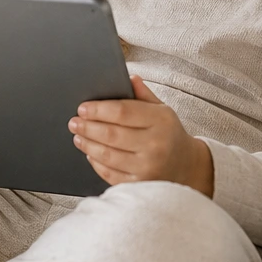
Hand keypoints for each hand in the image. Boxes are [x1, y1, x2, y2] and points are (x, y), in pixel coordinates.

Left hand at [69, 75, 214, 193]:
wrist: (186, 165)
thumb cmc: (169, 133)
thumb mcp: (162, 109)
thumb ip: (143, 94)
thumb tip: (129, 78)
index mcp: (161, 121)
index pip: (122, 112)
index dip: (98, 110)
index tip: (83, 108)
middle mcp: (155, 145)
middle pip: (111, 134)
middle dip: (87, 127)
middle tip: (74, 122)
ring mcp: (148, 167)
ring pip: (108, 155)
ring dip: (87, 145)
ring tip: (78, 136)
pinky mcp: (140, 184)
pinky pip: (110, 173)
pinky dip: (96, 163)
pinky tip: (90, 153)